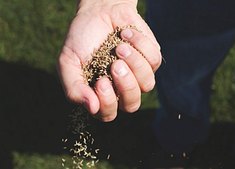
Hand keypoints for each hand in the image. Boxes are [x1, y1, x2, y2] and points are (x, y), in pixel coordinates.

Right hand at [57, 0, 161, 121]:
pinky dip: (140, 44)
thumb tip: (92, 108)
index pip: (109, 114)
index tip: (100, 81)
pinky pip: (154, 60)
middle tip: (115, 64)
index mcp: (102, 93)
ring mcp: (139, 74)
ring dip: (134, 63)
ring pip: (147, 84)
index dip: (107, 102)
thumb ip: (74, 87)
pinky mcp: (152, 58)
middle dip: (126, 86)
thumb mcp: (68, 62)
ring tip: (120, 46)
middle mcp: (122, 88)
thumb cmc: (82, 38)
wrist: (98, 11)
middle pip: (132, 104)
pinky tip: (126, 34)